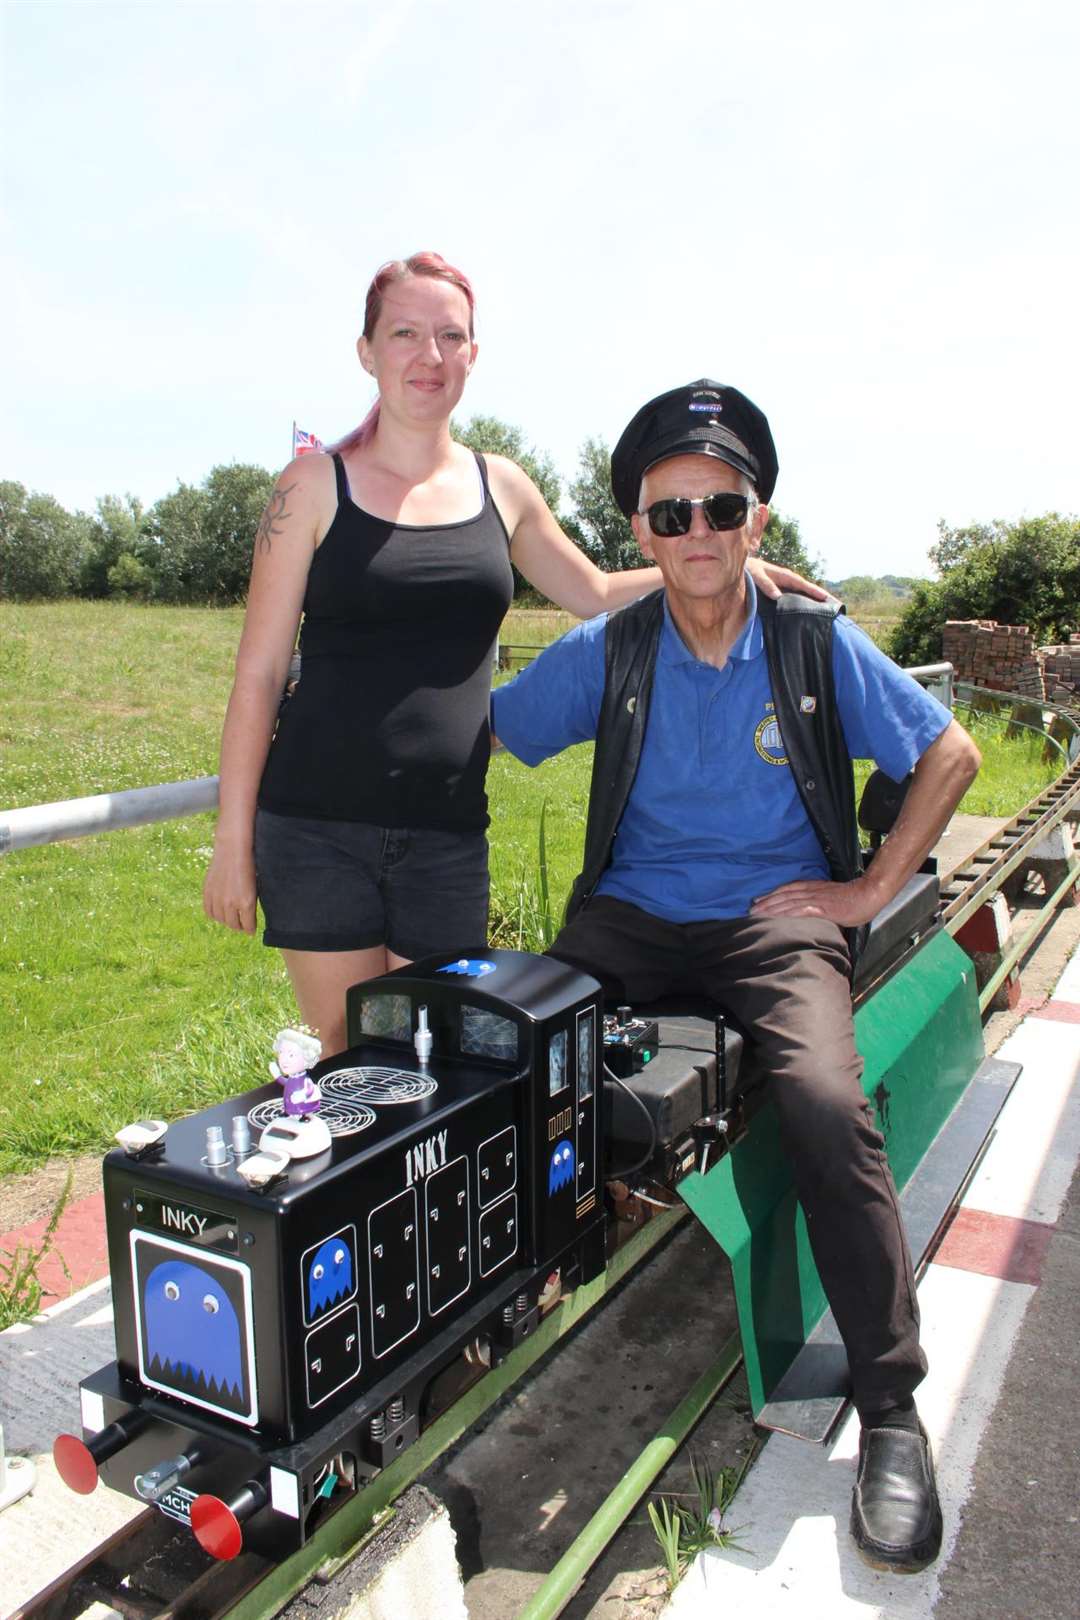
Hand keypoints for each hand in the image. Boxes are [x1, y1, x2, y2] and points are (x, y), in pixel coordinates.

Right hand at [203, 844, 257, 933]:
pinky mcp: (208, 892)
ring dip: (226, 921)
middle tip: (242, 925)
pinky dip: (214, 914)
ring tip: (231, 918)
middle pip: (234, 925)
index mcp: (246, 903)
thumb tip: (249, 917)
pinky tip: (219, 912)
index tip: (250, 930)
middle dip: (239, 926)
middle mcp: (231, 903)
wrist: (233, 850)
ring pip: (221, 920)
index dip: (250, 929)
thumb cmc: (249, 866)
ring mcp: (218, 898)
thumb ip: (251, 904)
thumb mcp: (256, 887)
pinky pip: (209, 912)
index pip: (248, 926)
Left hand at [748, 557, 829, 601]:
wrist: (742, 567)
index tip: (826, 598)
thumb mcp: (756, 576)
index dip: (814, 591)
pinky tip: (808, 609)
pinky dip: (804, 600)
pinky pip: (796, 595)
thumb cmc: (749, 571)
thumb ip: (766, 585)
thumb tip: (778, 596)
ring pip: (803, 592)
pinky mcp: (782, 590)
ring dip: (814, 599)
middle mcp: (788, 579)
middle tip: (836, 605)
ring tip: (827, 609)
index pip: (803, 584)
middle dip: (821, 596)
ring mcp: (786, 585)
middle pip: (808, 589)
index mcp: (784, 575)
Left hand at [749, 875, 879, 927]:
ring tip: (757, 914)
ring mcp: (815, 899)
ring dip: (771, 908)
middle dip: (766, 902)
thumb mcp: (830, 898)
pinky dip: (787, 913)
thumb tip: (810, 912)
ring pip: (788, 902)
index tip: (758, 900)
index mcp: (812, 887)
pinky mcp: (822, 908)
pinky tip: (777, 918)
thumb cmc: (852, 899)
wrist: (867, 895)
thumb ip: (818, 903)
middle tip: (750, 909)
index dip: (771, 895)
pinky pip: (801, 910)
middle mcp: (810, 891)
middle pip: (783, 895)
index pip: (787, 889)